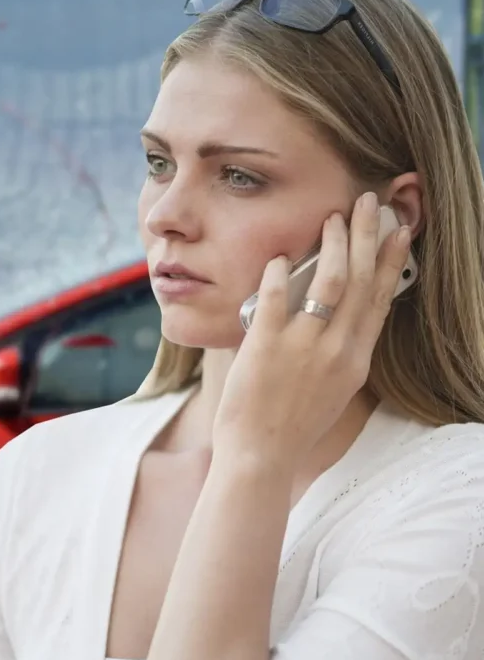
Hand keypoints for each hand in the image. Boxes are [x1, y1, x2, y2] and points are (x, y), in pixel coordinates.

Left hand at [213, 192, 412, 465]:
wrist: (261, 456)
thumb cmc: (291, 426)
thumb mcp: (332, 389)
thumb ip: (340, 353)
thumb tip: (343, 317)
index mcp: (355, 360)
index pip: (381, 300)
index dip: (391, 261)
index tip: (399, 231)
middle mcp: (337, 349)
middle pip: (362, 280)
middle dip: (368, 235)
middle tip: (368, 203)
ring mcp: (303, 346)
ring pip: (329, 282)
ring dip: (334, 244)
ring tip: (332, 217)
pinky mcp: (265, 346)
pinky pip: (276, 298)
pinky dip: (278, 273)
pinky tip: (277, 256)